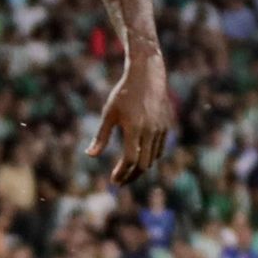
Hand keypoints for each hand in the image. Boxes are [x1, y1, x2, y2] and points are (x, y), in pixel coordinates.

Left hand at [87, 47, 170, 184]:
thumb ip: (101, 136)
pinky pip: (160, 149)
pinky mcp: (167, 126)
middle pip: (143, 165)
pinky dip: (150, 157)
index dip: (122, 173)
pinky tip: (140, 158)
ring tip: (127, 172)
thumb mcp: (109, 114)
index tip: (114, 180)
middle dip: (131, 176)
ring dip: (140, 168)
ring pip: (153, 159)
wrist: (147, 75)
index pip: (130, 159)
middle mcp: (150, 130)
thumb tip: (90, 155)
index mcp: (134, 127)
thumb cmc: (123, 94)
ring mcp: (161, 129)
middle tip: (120, 181)